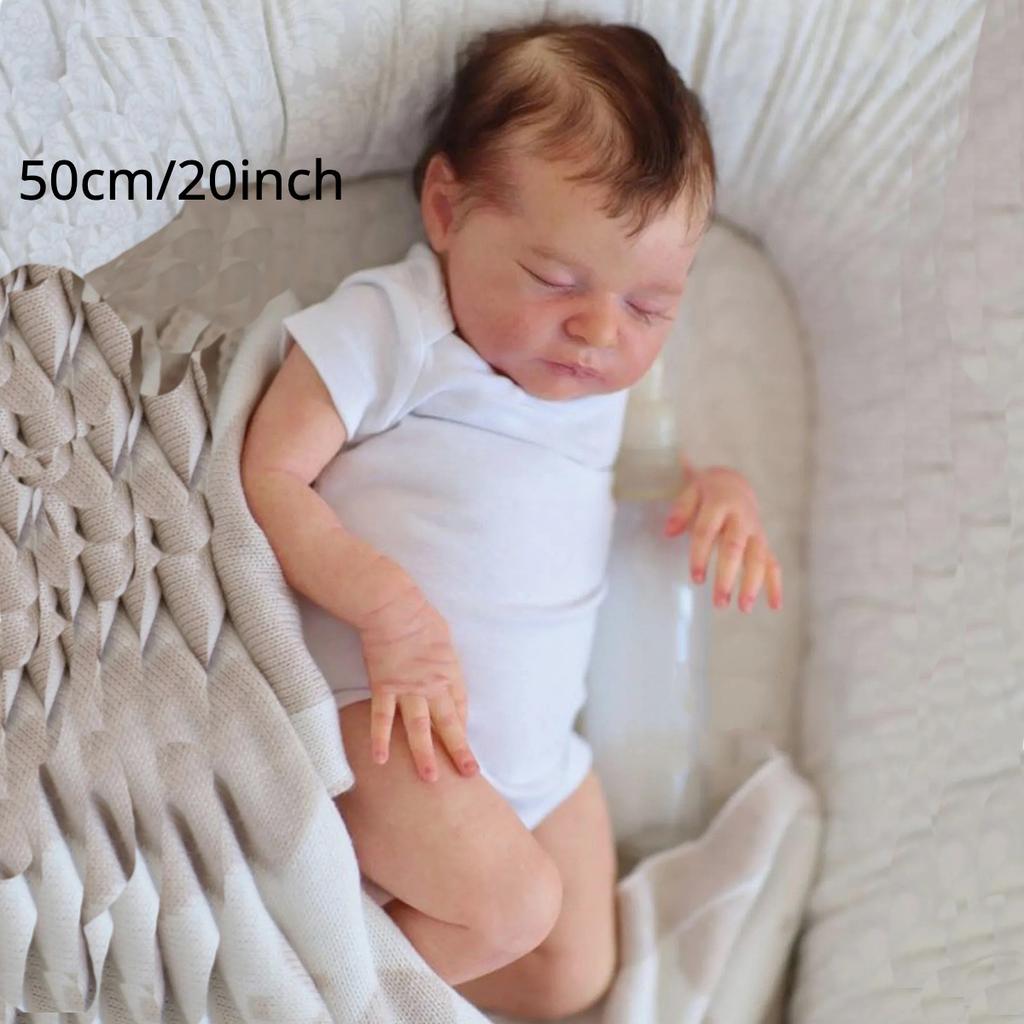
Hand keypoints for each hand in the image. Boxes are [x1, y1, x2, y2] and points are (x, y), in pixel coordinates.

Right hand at [354, 573, 479, 782]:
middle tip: (468, 774)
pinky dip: (380, 739)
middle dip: (459, 750)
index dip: (461, 726)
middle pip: (449, 723)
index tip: (461, 742)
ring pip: (419, 728)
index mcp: (450, 672)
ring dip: (425, 754)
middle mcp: (433, 685)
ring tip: (430, 779)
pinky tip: (380, 760)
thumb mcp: (443, 637)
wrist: (393, 608)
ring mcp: (408, 689)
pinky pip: (382, 718)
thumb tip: (440, 664)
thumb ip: (442, 657)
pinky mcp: (384, 687)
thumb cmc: (420, 616)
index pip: (460, 706)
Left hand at [662, 464, 782, 612]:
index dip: (701, 555)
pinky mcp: (763, 542)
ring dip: (753, 584)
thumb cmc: (706, 493)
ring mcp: (755, 531)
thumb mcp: (690, 491)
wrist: (733, 484)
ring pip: (758, 557)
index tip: (696, 579)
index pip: (708, 532)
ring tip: (744, 608)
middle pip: (735, 548)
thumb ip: (680, 510)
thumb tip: (669, 532)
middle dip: (728, 576)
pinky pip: (773, 563)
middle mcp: (741, 518)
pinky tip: (774, 606)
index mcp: (720, 503)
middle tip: (720, 602)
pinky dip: (775, 584)